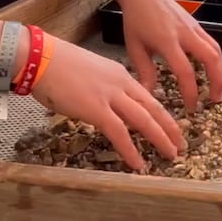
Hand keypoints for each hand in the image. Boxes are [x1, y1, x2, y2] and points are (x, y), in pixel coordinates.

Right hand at [29, 35, 185, 170]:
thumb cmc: (55, 65)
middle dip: (170, 128)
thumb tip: (98, 104)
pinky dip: (131, 150)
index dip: (162, 114)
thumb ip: (99, 89)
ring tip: (171, 154)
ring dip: (160, 138)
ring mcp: (110, 96)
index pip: (147, 97)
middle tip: (181, 144)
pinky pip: (120, 133)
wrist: (40, 57)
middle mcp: (120, 84)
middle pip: (153, 108)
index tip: (171, 126)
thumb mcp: (88, 74)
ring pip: (144, 120)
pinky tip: (138, 164)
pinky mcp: (96, 109)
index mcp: (119, 75)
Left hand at [118, 0, 221, 112]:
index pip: (186, 71)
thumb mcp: (135, 47)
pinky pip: (212, 43)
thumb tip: (150, 96)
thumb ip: (144, 72)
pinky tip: (210, 70)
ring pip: (216, 50)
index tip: (191, 107)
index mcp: (167, 41)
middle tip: (215, 100)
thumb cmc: (136, 20)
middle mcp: (185, 33)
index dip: (191, 92)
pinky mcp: (197, 24)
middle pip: (211, 58)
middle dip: (217, 81)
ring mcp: (194, 27)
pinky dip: (215, 58)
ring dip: (220, 71)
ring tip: (217, 88)